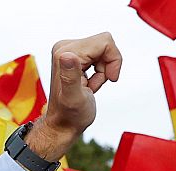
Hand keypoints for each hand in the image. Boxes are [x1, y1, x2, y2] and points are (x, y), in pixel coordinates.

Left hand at [29, 33, 122, 159]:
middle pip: (105, 44)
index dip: (112, 61)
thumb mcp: (73, 97)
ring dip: (102, 71)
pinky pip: (99, 55)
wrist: (63, 123)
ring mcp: (68, 51)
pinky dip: (99, 72)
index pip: (105, 41)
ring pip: (103, 50)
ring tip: (89, 86)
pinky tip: (88, 84)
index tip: (107, 79)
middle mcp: (64, 47)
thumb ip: (70, 76)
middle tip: (93, 85)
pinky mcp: (73, 56)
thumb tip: (67, 54)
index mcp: (64, 52)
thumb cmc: (70, 115)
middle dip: (106, 67)